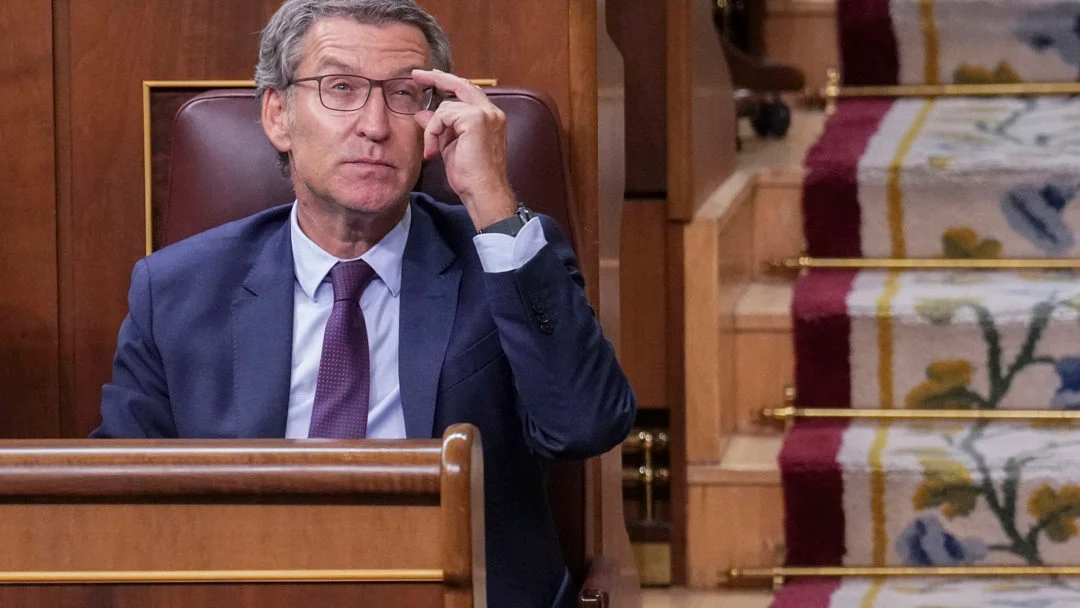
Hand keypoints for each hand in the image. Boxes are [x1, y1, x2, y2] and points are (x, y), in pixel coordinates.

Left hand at [412, 69, 516, 229]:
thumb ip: (439, 128)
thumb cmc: (471, 177)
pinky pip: (443, 115)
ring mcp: (486, 114)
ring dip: (433, 128)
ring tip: (432, 150)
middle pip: (461, 84)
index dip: (448, 83)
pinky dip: (433, 132)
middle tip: (416, 75)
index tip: (429, 78)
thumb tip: (422, 114)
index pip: (467, 92)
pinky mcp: (476, 120)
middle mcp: (492, 112)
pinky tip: (434, 150)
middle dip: (436, 78)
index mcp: (490, 118)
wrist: (483, 193)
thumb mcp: (449, 147)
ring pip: (447, 106)